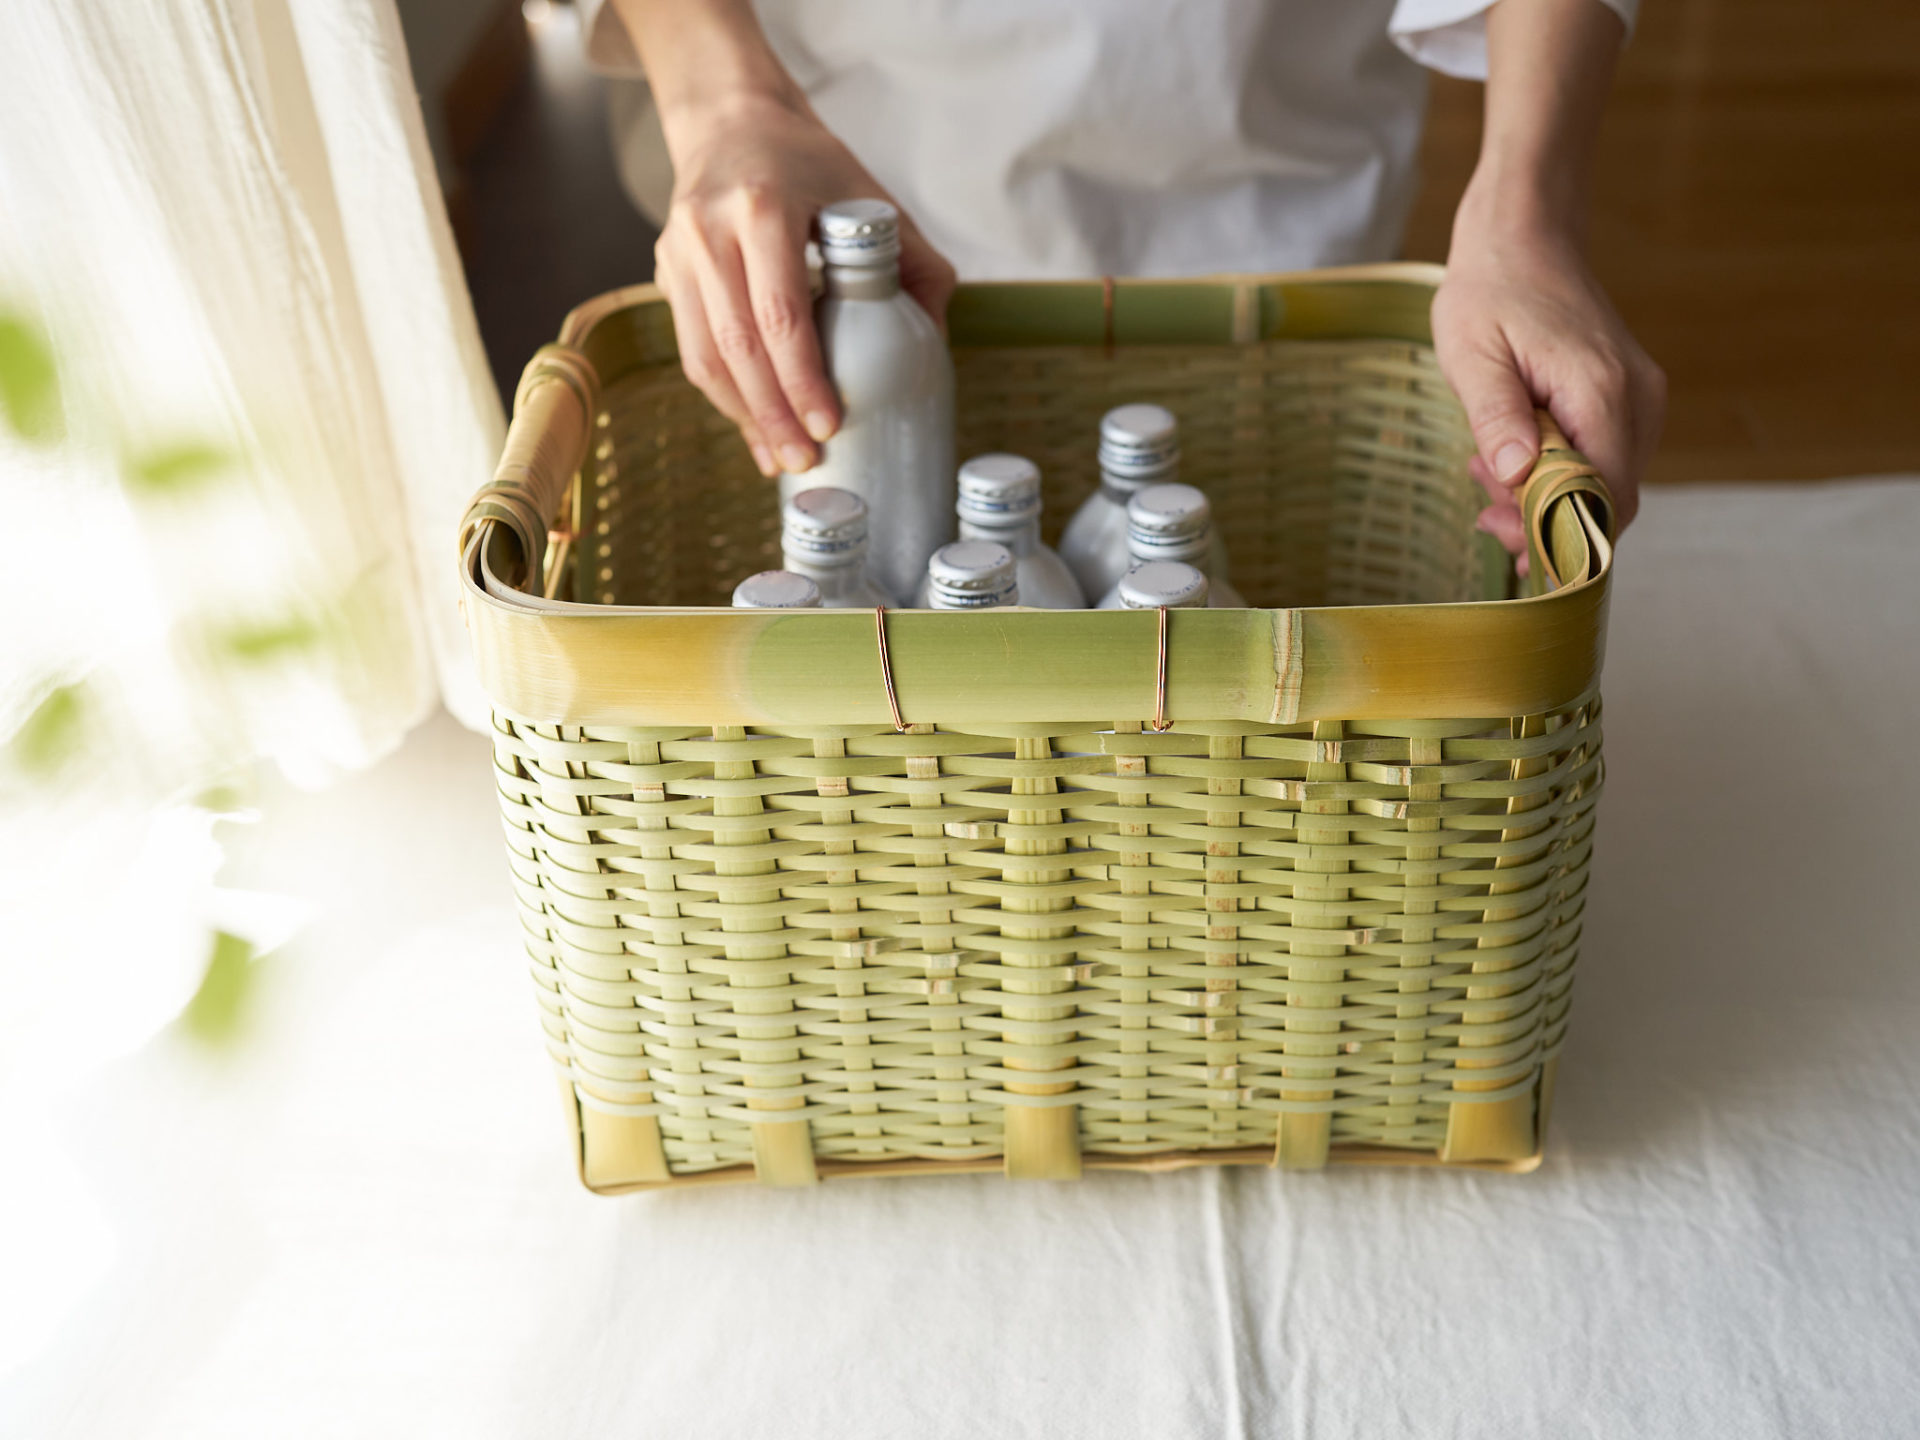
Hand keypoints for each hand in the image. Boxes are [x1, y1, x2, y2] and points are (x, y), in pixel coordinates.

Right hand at [652, 91, 955, 476]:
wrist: (729, 120)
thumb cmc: (808, 162)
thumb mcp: (870, 196)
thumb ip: (914, 264)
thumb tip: (934, 339)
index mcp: (762, 208)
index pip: (779, 311)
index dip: (802, 377)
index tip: (828, 423)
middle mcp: (709, 230)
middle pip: (738, 345)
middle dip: (773, 414)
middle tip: (806, 461)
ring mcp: (679, 252)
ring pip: (705, 355)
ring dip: (744, 416)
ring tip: (780, 458)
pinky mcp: (666, 272)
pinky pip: (692, 348)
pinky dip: (725, 397)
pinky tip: (754, 429)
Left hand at [1432, 205, 1664, 574]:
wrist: (1526, 237)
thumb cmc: (1491, 292)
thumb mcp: (1472, 355)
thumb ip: (1496, 417)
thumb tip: (1517, 475)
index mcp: (1601, 391)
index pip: (1605, 497)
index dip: (1556, 532)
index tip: (1501, 530)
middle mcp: (1637, 399)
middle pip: (1611, 499)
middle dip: (1546, 521)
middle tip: (1485, 509)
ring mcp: (1640, 399)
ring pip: (1607, 483)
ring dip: (1546, 497)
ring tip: (1488, 472)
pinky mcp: (1629, 399)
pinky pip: (1603, 457)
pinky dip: (1557, 472)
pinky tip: (1512, 456)